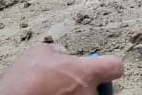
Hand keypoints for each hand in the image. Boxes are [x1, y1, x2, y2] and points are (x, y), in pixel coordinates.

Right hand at [0, 43, 122, 94]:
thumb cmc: (26, 78)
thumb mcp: (40, 51)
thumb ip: (59, 52)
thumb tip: (62, 55)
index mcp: (87, 72)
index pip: (115, 67)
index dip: (108, 65)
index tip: (101, 67)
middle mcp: (88, 93)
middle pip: (99, 89)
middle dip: (84, 86)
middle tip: (66, 84)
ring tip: (51, 92)